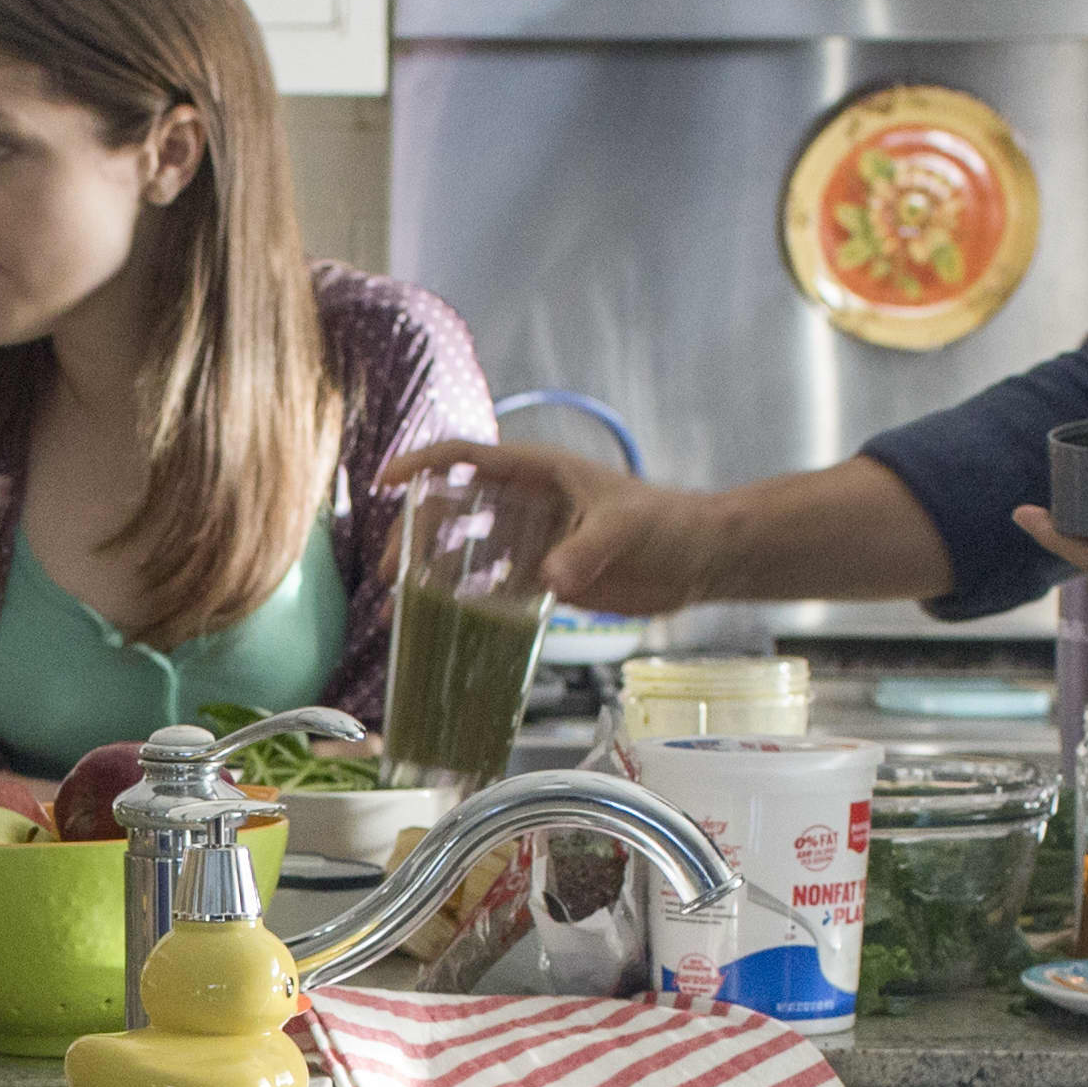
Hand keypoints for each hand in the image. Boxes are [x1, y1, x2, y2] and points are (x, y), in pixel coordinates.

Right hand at [372, 435, 715, 620]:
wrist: (701, 559)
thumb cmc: (669, 525)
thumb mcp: (625, 530)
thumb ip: (585, 551)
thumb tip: (550, 579)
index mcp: (539, 473)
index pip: (467, 457)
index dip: (422, 465)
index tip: (386, 483)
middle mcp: (527, 502)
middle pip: (453, 509)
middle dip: (413, 536)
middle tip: (390, 574)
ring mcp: (533, 540)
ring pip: (466, 552)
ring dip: (431, 576)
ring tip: (399, 608)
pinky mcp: (545, 575)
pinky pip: (493, 588)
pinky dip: (465, 606)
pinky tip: (442, 629)